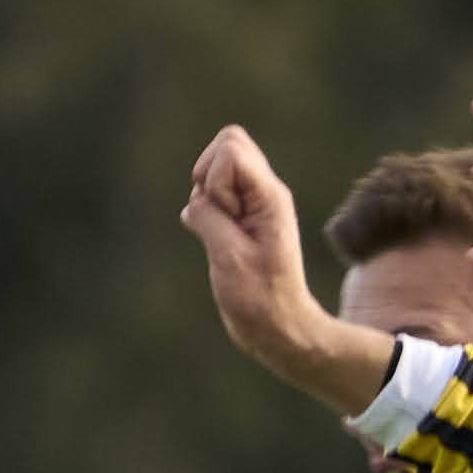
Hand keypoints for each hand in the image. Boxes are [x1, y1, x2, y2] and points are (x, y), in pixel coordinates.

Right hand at [180, 127, 388, 410]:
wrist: (278, 328)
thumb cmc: (259, 298)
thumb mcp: (229, 257)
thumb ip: (208, 217)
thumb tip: (194, 200)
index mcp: (269, 196)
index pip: (232, 149)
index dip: (216, 180)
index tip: (227, 218)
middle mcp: (264, 193)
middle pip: (228, 143)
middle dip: (208, 176)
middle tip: (218, 218)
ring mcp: (253, 205)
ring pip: (216, 168)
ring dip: (204, 196)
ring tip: (219, 234)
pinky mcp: (240, 220)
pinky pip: (213, 195)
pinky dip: (204, 211)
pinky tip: (215, 240)